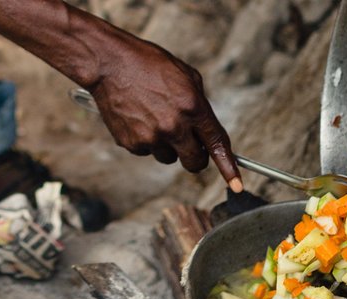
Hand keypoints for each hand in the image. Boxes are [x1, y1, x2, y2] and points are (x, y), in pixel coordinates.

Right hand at [87, 39, 242, 191]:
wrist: (110, 64)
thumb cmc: (149, 65)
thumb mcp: (186, 76)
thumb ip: (199, 106)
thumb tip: (204, 130)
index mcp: (193, 107)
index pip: (217, 144)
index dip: (229, 168)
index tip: (236, 186)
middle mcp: (174, 126)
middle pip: (194, 163)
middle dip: (196, 157)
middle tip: (190, 145)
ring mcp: (151, 138)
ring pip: (169, 157)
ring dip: (167, 145)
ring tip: (154, 118)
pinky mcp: (132, 144)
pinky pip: (147, 151)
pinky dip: (146, 140)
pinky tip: (138, 118)